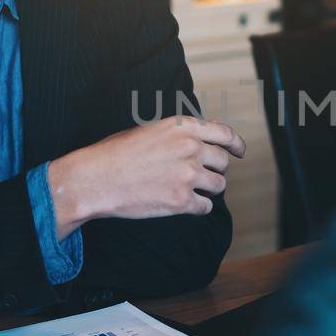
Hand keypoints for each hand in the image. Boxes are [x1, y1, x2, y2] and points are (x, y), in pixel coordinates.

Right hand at [47, 117, 246, 236]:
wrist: (95, 178)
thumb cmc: (116, 154)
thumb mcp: (151, 130)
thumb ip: (181, 132)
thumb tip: (206, 135)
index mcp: (183, 127)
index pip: (224, 134)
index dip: (236, 144)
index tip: (240, 152)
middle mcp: (190, 148)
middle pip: (223, 162)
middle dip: (215, 170)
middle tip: (199, 176)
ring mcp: (188, 175)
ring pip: (218, 186)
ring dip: (207, 190)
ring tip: (187, 190)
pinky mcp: (182, 201)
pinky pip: (205, 207)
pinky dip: (197, 208)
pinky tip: (182, 205)